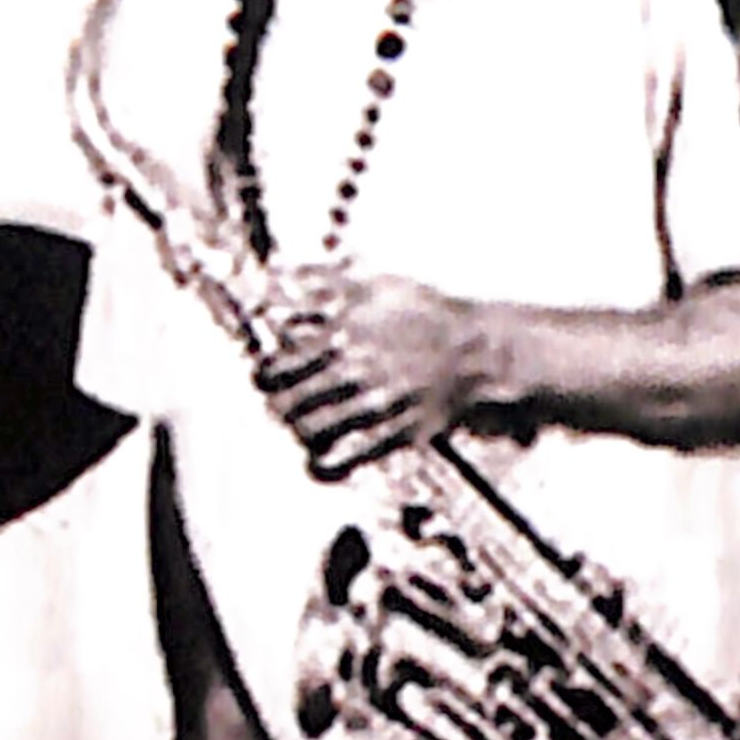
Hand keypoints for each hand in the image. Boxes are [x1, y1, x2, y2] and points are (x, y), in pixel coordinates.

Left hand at [255, 270, 491, 475]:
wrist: (475, 349)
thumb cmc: (424, 314)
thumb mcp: (372, 284)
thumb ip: (322, 281)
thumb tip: (277, 275)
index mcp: (342, 334)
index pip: (278, 363)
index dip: (265, 373)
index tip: (267, 375)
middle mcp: (353, 371)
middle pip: (287, 400)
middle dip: (278, 404)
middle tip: (281, 403)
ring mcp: (373, 405)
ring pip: (311, 429)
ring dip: (299, 430)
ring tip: (301, 426)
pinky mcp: (395, 432)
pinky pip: (348, 457)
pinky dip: (325, 464)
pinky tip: (319, 461)